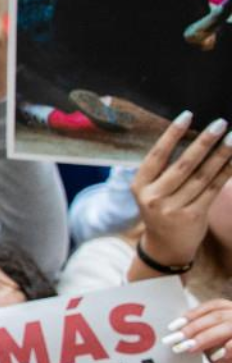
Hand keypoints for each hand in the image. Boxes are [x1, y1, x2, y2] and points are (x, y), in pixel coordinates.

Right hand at [130, 113, 231, 273]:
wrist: (165, 247)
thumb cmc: (161, 210)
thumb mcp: (152, 192)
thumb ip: (164, 170)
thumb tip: (194, 139)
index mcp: (140, 186)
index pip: (157, 155)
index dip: (172, 135)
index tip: (187, 115)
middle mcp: (154, 198)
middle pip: (184, 164)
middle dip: (204, 142)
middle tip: (220, 124)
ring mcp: (173, 209)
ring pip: (202, 176)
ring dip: (221, 155)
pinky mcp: (193, 216)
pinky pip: (213, 189)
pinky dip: (226, 172)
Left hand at [164, 299, 231, 362]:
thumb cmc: (228, 358)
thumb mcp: (213, 342)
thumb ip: (201, 333)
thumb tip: (178, 329)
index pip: (214, 306)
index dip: (194, 313)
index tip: (174, 325)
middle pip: (218, 316)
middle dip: (195, 327)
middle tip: (177, 339)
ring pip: (228, 326)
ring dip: (206, 337)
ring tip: (190, 348)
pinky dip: (228, 348)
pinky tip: (216, 357)